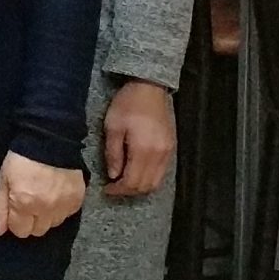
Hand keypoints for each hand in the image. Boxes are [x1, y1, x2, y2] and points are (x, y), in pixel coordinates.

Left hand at [0, 151, 85, 238]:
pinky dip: (60, 209)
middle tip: (28, 203)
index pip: (20, 231)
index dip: (15, 222)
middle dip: (30, 221)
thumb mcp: (4, 181)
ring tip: (42, 197)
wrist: (50, 141)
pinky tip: (54, 194)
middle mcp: (46, 210)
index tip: (15, 210)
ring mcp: (64, 206)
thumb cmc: (21, 159)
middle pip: (37, 231)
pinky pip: (67, 215)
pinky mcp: (77, 201)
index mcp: (24, 204)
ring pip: (53, 225)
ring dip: (46, 216)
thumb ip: (1, 208)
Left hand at [102, 80, 176, 198]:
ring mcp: (168, 153)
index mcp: (144, 150)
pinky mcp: (171, 148)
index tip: (106, 189)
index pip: (133, 182)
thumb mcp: (113, 127)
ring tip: (123, 181)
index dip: (118, 190)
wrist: (149, 88)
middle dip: (128, 191)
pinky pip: (162, 173)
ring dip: (139, 186)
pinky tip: (136, 172)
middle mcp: (160, 155)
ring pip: (156, 182)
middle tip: (113, 187)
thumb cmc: (127, 104)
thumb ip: (113, 153)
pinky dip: (149, 178)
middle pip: (146, 186)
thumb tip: (113, 175)